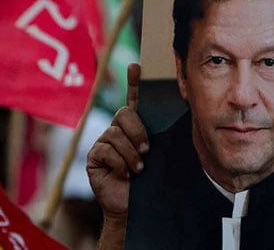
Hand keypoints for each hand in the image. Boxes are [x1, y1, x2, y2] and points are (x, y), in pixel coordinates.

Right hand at [87, 64, 148, 224]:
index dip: (134, 81)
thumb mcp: (160, 156)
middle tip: (146, 151)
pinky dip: (119, 163)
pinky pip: (105, 150)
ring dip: (130, 154)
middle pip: (124, 114)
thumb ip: (161, 136)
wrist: (134, 208)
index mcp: (135, 126)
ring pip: (115, 134)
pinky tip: (125, 174)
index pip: (134, 99)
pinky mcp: (94, 156)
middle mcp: (117, 129)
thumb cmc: (150, 182)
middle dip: (137, 132)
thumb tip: (180, 113)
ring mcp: (103, 142)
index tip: (137, 66)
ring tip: (138, 169)